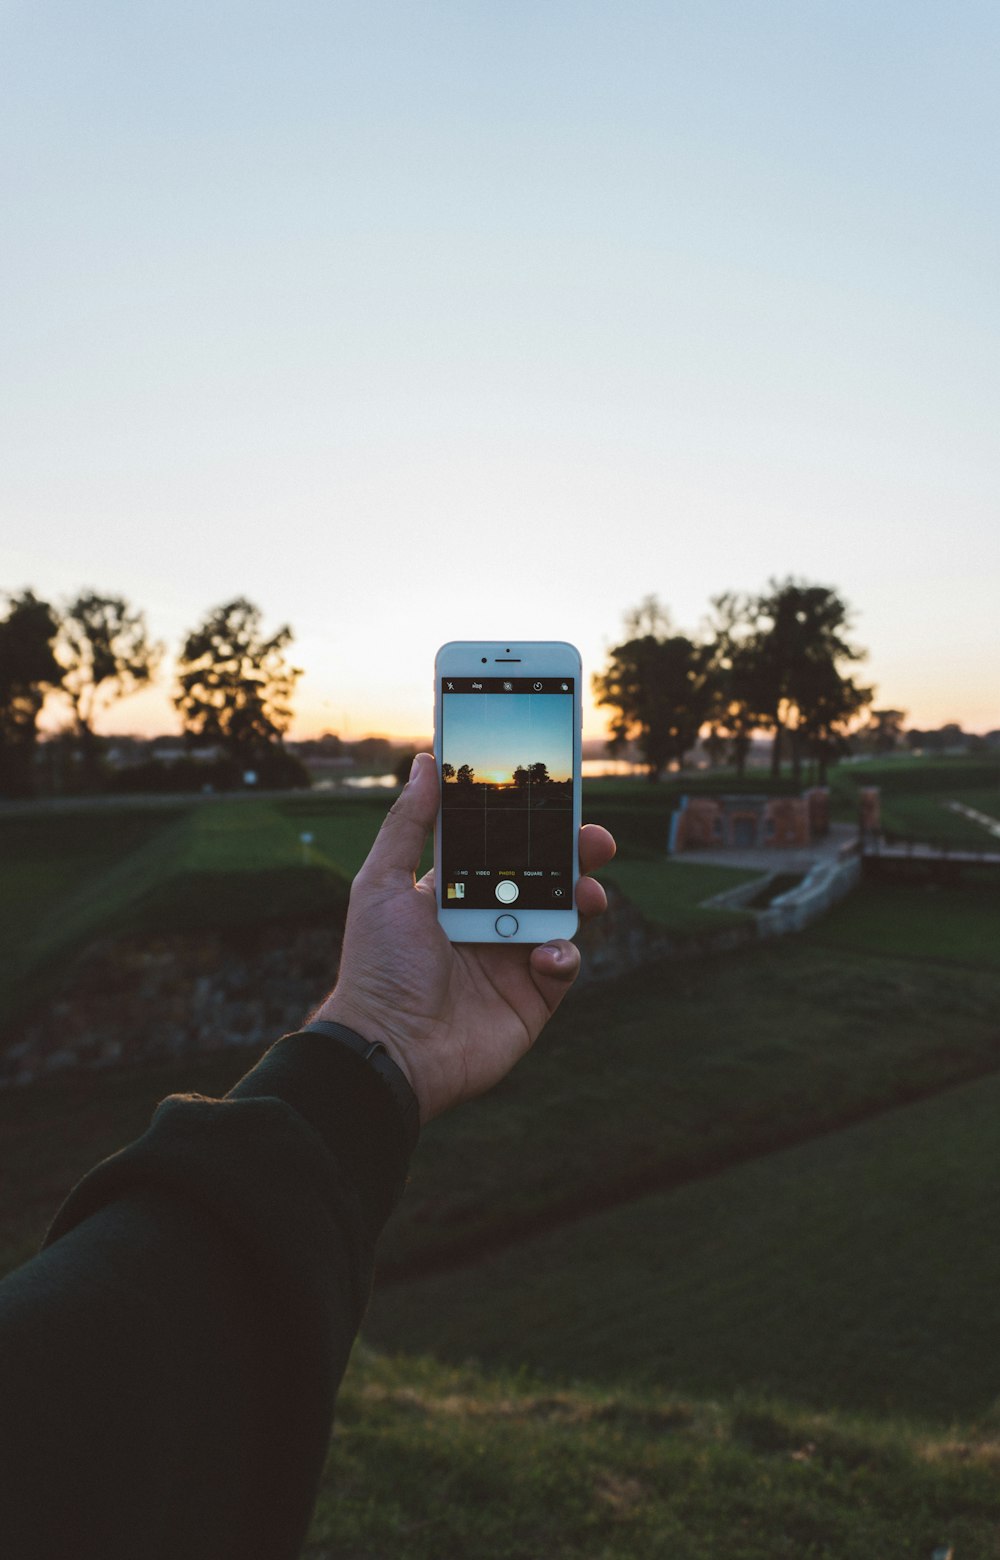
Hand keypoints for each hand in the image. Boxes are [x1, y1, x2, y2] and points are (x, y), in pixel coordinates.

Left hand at [313, 752, 615, 1123]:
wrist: (390, 1050)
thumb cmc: (378, 967)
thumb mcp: (383, 885)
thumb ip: (408, 824)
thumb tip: (425, 762)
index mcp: (454, 892)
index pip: (501, 848)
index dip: (531, 825)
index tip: (558, 799)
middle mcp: (486, 922)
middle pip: (544, 877)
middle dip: (574, 855)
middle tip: (595, 839)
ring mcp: (511, 960)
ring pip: (562, 917)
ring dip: (581, 897)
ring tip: (586, 892)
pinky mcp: (532, 999)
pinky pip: (563, 966)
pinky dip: (563, 955)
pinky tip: (545, 955)